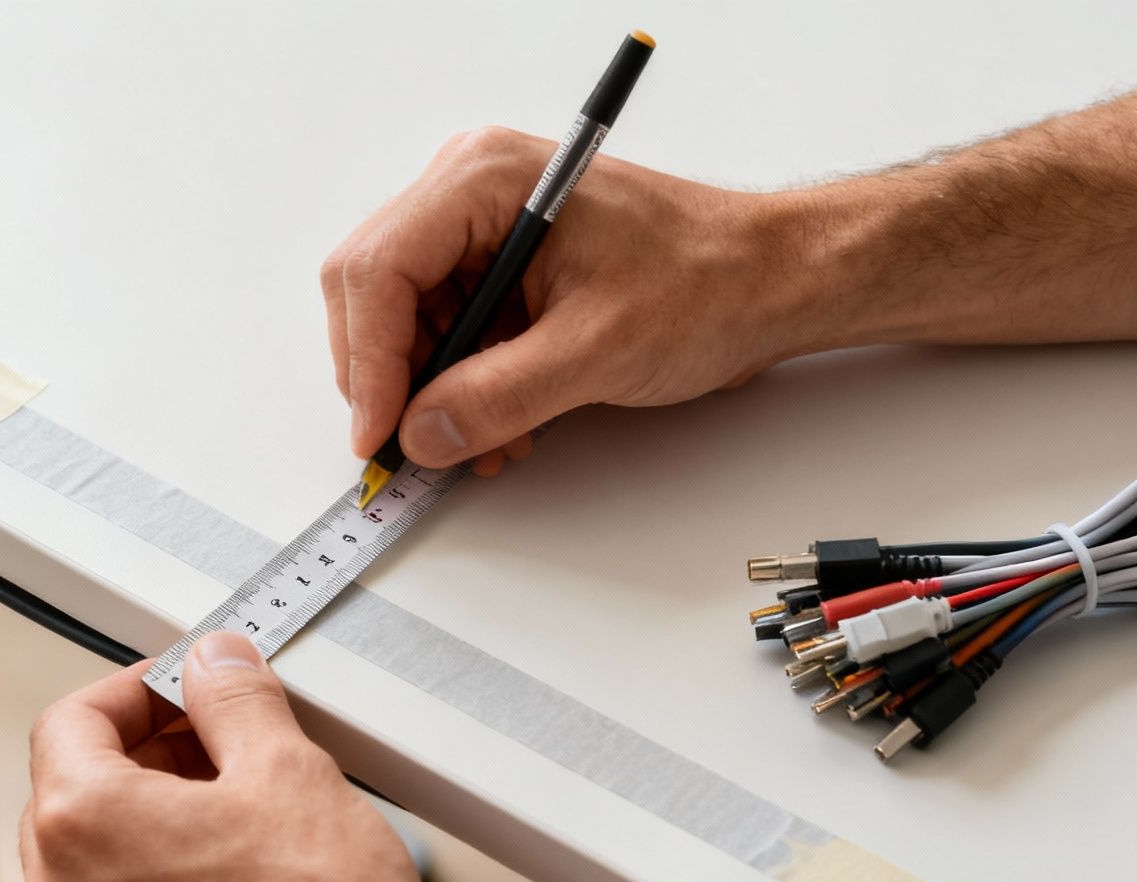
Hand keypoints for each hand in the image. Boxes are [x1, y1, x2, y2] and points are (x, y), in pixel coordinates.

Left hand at [18, 633, 443, 881]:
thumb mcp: (287, 766)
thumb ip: (232, 695)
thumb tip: (214, 665)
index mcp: (81, 823)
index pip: (70, 719)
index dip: (134, 689)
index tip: (179, 689)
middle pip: (72, 792)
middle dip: (141, 757)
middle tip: (214, 745)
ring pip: (93, 865)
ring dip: (148, 828)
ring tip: (234, 820)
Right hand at [322, 127, 805, 472]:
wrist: (769, 281)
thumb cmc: (707, 282)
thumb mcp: (597, 351)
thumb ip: (498, 396)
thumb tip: (422, 435)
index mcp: (485, 179)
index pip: (378, 269)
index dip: (368, 362)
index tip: (380, 435)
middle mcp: (471, 191)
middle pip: (372, 292)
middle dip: (390, 380)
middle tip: (412, 448)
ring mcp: (481, 227)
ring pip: (403, 320)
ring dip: (429, 394)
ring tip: (478, 445)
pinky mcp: (498, 266)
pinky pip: (445, 331)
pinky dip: (459, 387)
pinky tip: (498, 426)